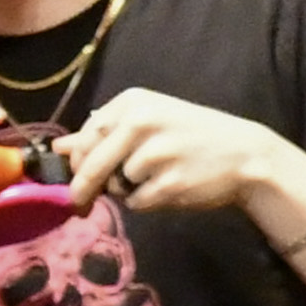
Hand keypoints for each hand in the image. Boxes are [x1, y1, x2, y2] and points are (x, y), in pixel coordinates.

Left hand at [58, 87, 290, 214]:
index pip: (84, 136)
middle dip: (83, 188)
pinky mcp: (167, 183)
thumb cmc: (195, 137)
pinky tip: (170, 188)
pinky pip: (136, 203)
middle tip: (84, 203)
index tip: (79, 177)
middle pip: (89, 164)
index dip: (76, 163)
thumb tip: (57, 147)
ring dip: (126, 191)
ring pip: (113, 186)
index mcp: (134, 102)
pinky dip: (147, 202)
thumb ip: (104, 133)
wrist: (248, 156)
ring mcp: (155, 153)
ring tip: (157, 178)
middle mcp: (141, 121)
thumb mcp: (150, 123)